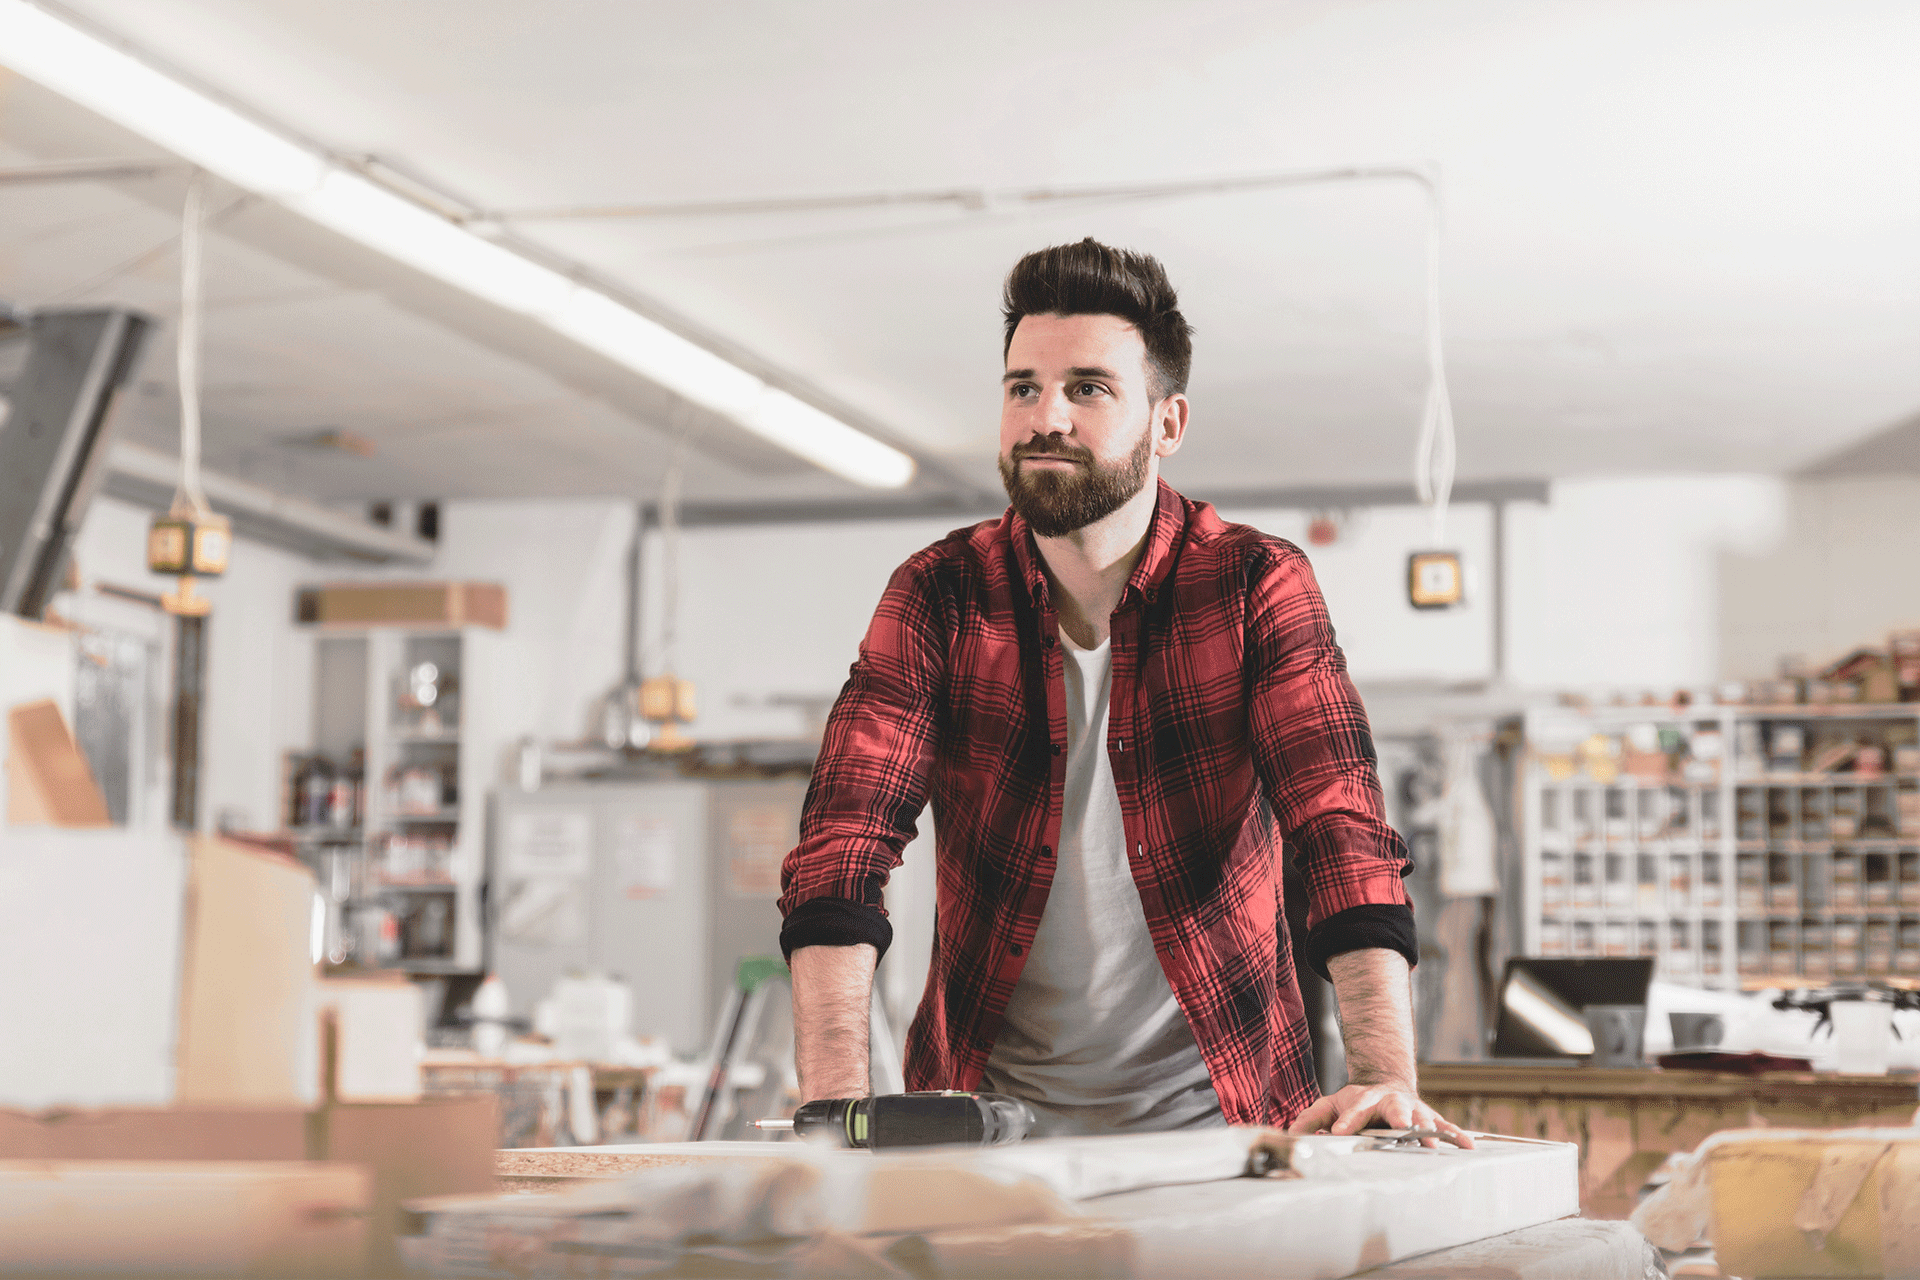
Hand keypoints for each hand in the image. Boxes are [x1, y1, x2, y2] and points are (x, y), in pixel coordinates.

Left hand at [1286, 1081, 1475, 1148]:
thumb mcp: (1330, 1105)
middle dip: (1399, 1118)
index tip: (1338, 1133)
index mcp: (1365, 1099)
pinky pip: (1446, 1127)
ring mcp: (1413, 1109)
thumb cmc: (1356, 1102)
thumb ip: (1312, 1119)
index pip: (1354, 1110)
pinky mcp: (1430, 1118)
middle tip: (1403, 1129)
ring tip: (1436, 1145)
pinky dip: (1457, 1136)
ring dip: (1430, 1130)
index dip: (1347, 1121)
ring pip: (1424, 1116)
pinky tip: (1469, 1146)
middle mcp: (1392, 1102)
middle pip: (1395, 1107)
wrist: (1386, 1084)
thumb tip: (1291, 1134)